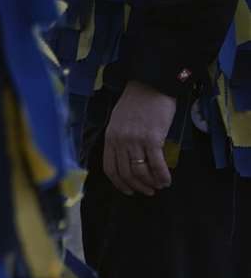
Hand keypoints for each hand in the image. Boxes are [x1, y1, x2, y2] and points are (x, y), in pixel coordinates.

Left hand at [103, 80, 176, 195]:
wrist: (150, 86)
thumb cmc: (136, 103)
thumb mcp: (119, 121)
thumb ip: (120, 139)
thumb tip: (128, 160)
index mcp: (110, 137)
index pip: (110, 168)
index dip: (120, 183)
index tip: (129, 191)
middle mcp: (120, 140)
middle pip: (126, 173)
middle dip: (138, 186)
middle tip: (148, 191)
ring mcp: (135, 140)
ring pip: (141, 171)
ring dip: (151, 183)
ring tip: (159, 185)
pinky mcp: (152, 138)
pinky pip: (157, 164)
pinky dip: (162, 176)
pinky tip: (167, 180)